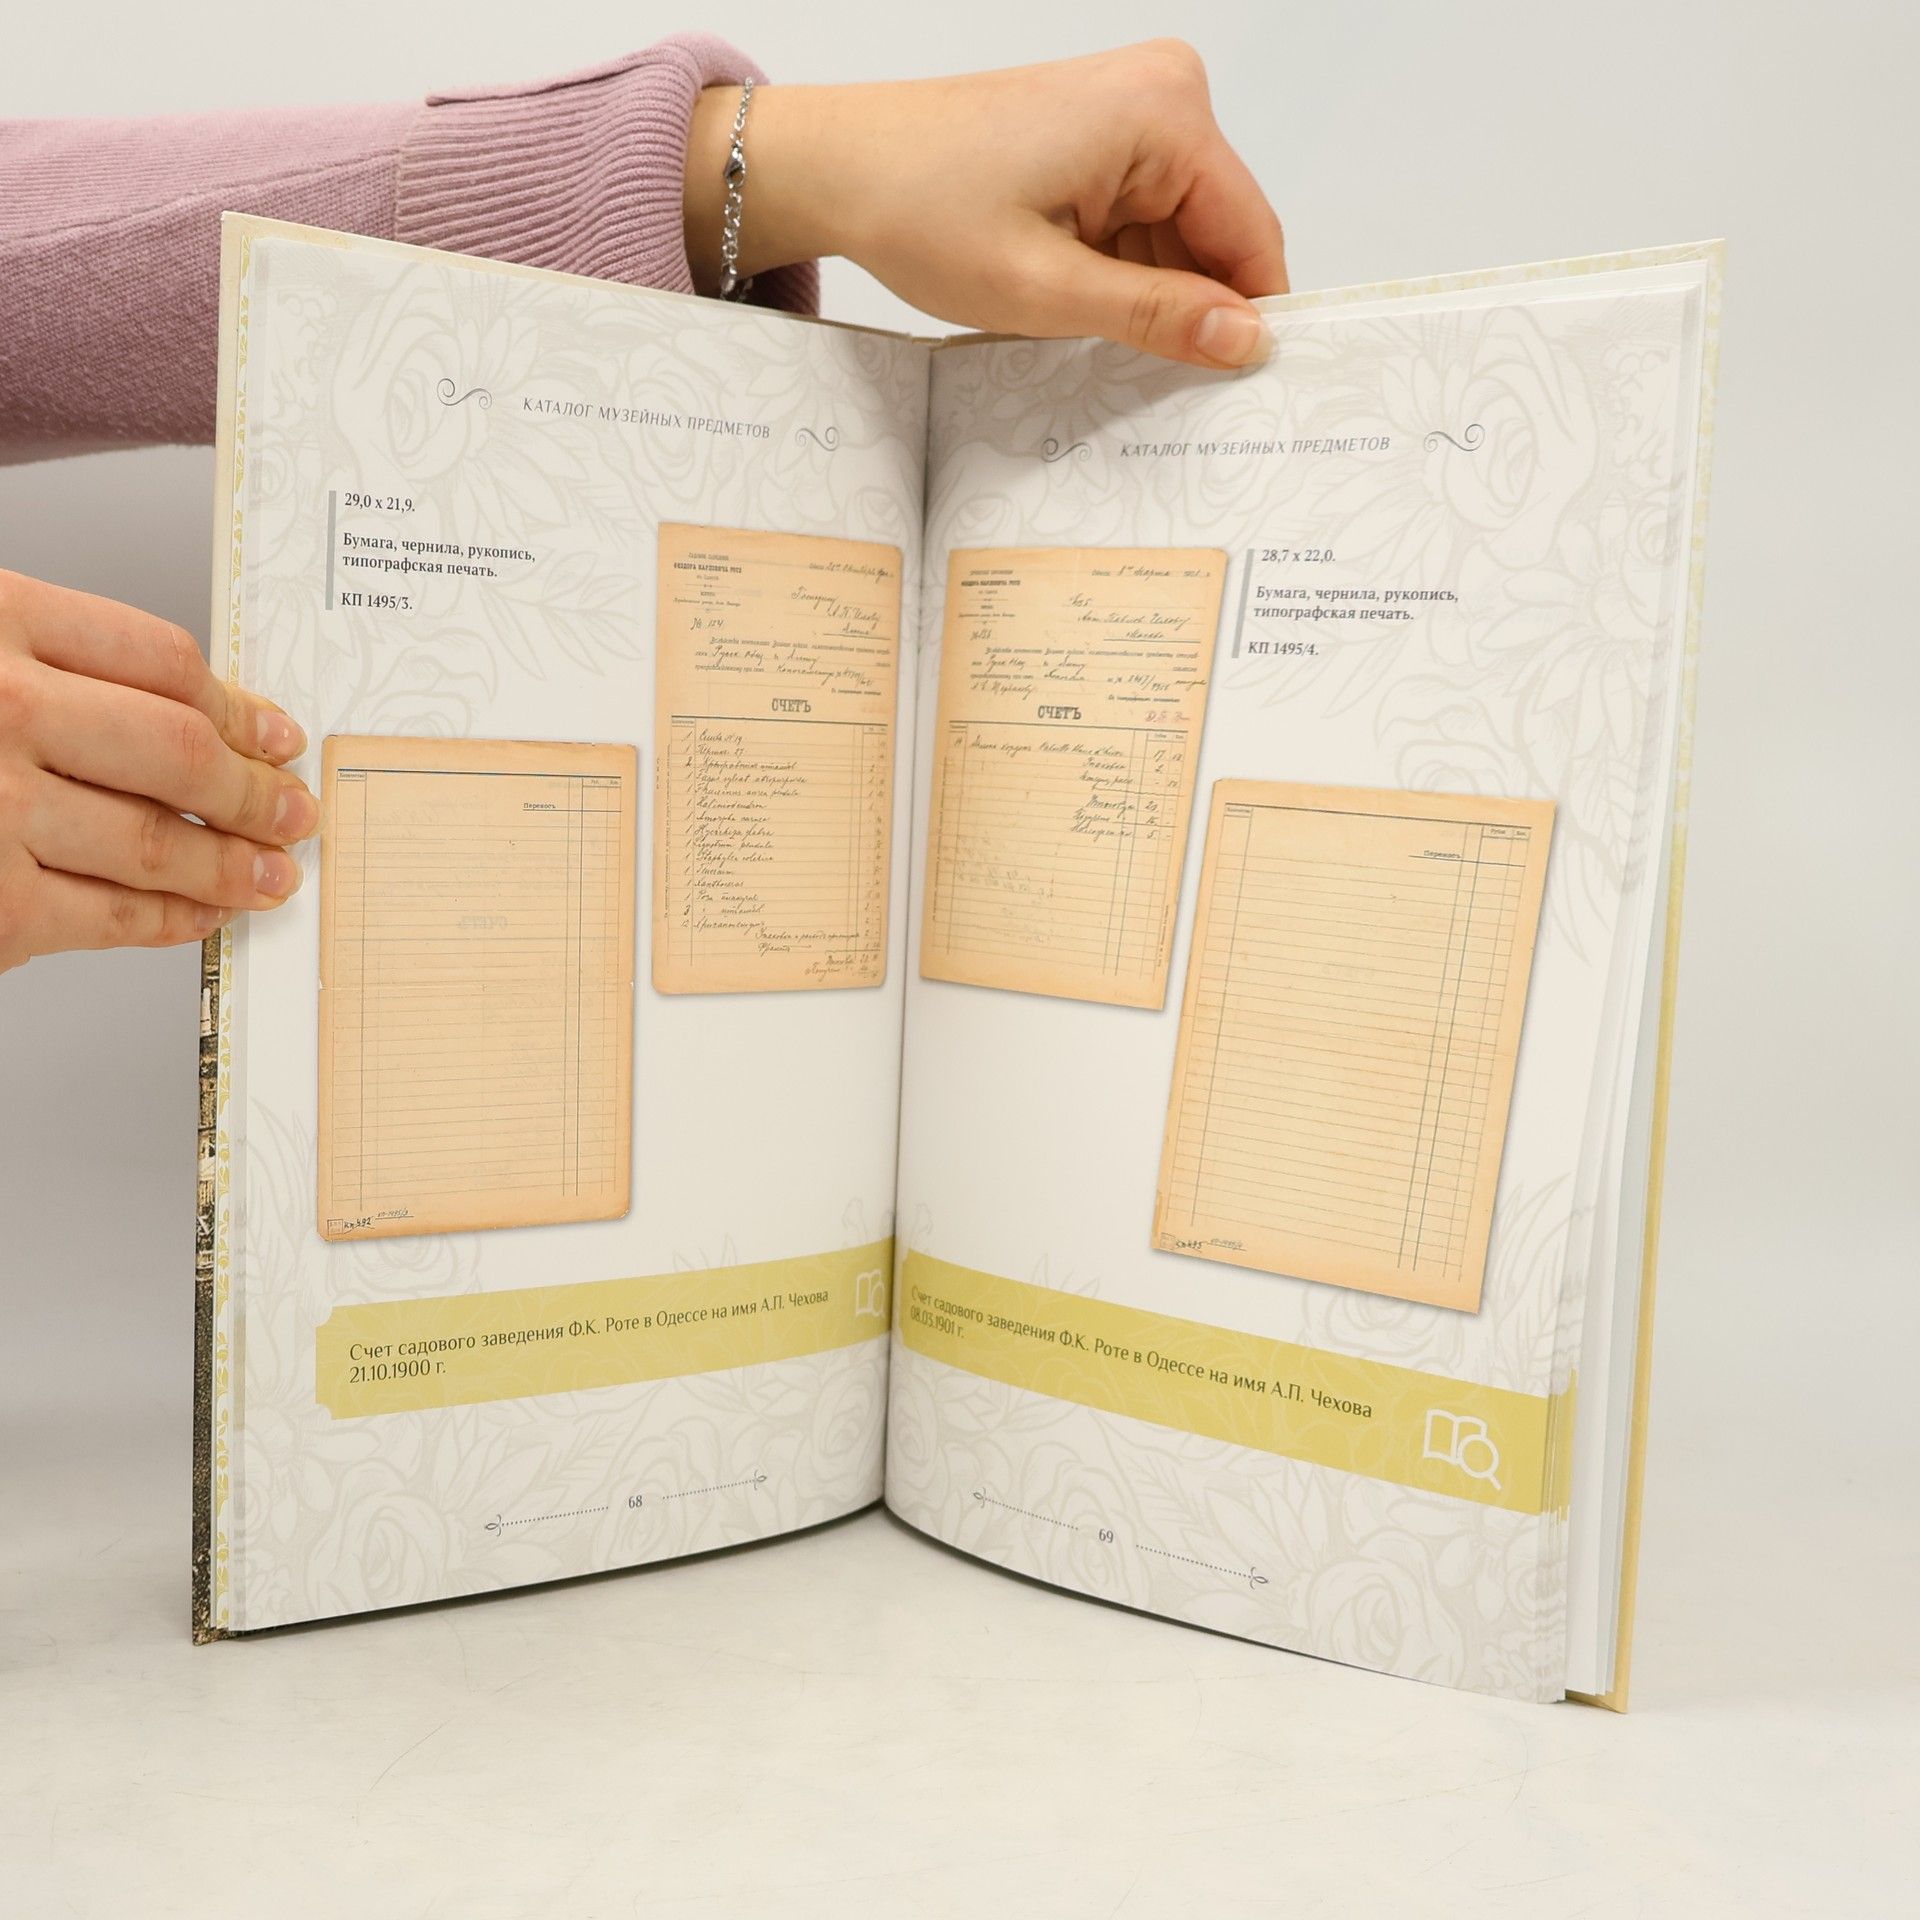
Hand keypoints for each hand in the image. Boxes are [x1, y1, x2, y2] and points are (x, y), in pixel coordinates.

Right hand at [0, 570, 315, 973]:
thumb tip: (185, 721)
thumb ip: (41, 664)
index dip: (235, 704)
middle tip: (296, 810)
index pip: (159, 659)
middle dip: (256, 790)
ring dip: (230, 864)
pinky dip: (168, 921)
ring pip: (156, 839)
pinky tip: (199, 917)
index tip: (275, 732)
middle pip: (179, 749)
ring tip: (272, 875)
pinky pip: (105, 914)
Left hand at [686, 41, 1286, 369]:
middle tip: (1145, 381)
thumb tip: (1246, 341)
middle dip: (1189, 309)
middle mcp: (1163, 95)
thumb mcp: (1045, 289)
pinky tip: (1076, 303)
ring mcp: (1134, 110)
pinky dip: (1121, 272)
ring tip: (1084, 331)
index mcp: (1164, 115)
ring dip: (1147, 294)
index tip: (1240, 394)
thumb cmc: (920, 209)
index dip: (1248, 320)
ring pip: (1180, 236)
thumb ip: (1156, 318)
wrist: (839, 166)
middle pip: (1218, 236)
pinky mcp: (1103, 133)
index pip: (1251, 236)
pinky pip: (1144, 219)